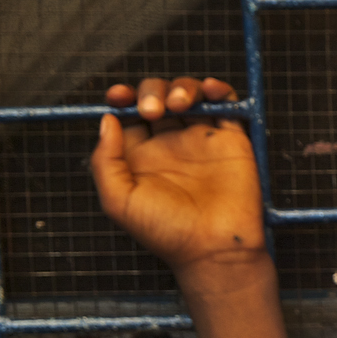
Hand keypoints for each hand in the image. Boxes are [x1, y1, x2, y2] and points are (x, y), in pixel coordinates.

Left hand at [91, 76, 263, 271]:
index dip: (122, 98)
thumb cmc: (166, 232)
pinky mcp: (232, 141)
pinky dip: (217, 89)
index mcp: (141, 156)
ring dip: (181, 88)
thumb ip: (104, 160)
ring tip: (179, 105)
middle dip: (151, 91)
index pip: (128, 114)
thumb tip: (107, 120)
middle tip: (153, 111)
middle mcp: (170, 144)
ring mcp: (201, 141)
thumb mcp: (118, 200)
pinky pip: (226, 104)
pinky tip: (208, 92)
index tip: (118, 97)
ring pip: (189, 95)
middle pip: (157, 97)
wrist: (214, 249)